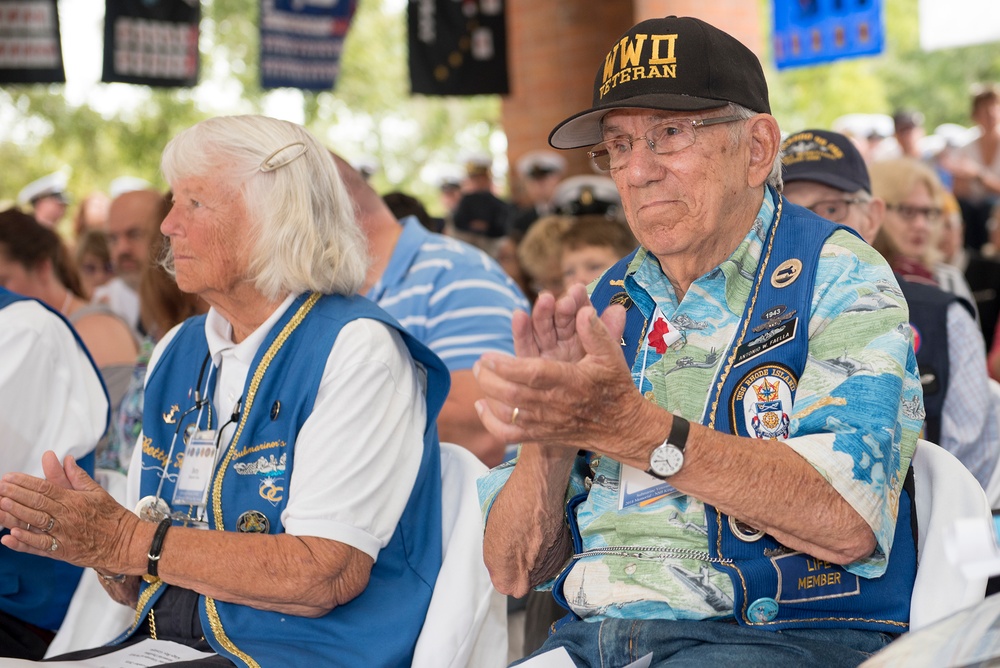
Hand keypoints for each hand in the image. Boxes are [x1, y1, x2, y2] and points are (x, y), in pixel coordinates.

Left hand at [0, 451, 139, 571]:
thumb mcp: (96, 492)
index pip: (46, 488)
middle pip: (37, 504)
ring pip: (34, 524)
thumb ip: (76, 476)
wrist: (124, 543)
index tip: (9, 477)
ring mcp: (63, 535)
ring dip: (15, 515)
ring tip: (0, 506)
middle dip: (15, 495)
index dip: (26, 482)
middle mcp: (67, 517)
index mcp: (75, 500)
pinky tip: (8, 537)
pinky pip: (39, 547)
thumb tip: (65, 458)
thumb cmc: (110, 516)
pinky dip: (23, 543)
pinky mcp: (61, 551)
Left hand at [474, 296, 641, 451]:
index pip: (531, 374)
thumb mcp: (610, 355)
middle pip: (511, 394)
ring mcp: (545, 422)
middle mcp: (554, 404)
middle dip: (489, 378)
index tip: (487, 355)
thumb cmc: (613, 387)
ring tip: (480, 376)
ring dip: (488, 394)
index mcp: (569, 381)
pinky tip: (482, 405)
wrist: (621, 427)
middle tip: (479, 363)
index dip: (506, 365)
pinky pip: (509, 435)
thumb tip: (584, 311)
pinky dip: (490, 422)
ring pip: (507, 413)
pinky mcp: (541, 436)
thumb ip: (596, 332)